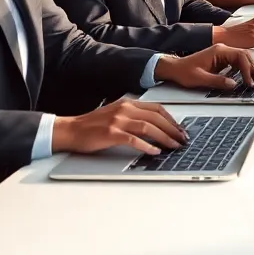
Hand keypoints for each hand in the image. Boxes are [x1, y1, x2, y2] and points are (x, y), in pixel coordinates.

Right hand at [51, 98, 187, 155]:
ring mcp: (118, 120)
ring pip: (148, 127)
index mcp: (128, 103)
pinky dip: (147, 146)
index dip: (172, 119)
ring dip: (164, 137)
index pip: (157, 109)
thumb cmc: (93, 125)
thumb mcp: (116, 113)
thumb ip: (134, 116)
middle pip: (156, 117)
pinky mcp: (111, 133)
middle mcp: (125, 109)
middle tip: (182, 139)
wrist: (71, 130)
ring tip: (173, 146)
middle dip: (173, 129)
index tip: (180, 129)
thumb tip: (156, 127)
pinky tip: (155, 151)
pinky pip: (134, 140)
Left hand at [155, 44, 253, 89]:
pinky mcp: (221, 59)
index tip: (248, 82)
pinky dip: (243, 69)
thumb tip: (233, 84)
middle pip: (245, 55)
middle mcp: (222, 49)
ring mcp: (222, 53)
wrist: (175, 68)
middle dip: (252, 68)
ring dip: (249, 68)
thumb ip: (217, 81)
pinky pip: (237, 62)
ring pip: (242, 57)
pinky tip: (244, 78)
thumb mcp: (200, 79)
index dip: (247, 70)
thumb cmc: (184, 71)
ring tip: (252, 81)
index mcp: (218, 51)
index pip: (240, 56)